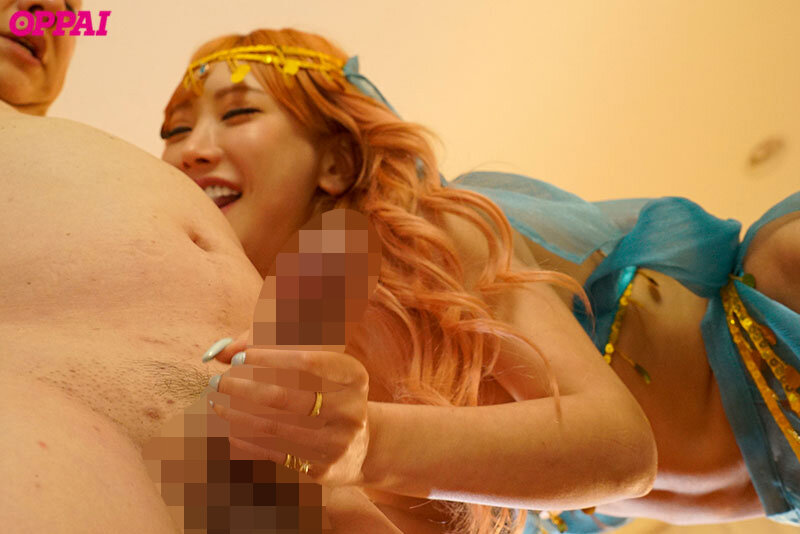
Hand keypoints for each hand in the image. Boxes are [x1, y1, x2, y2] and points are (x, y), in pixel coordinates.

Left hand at [207, 332, 370, 487]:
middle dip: (244, 387)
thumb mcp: (320, 371)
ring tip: (215, 404)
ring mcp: (338, 442)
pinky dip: (247, 441)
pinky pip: (275, 453)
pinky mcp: (323, 469)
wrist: (363, 449)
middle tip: (217, 381)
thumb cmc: (331, 396)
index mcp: (355, 377)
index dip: (270, 358)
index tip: (237, 357)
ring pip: (275, 427)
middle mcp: (351, 410)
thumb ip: (276, 353)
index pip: (308, 362)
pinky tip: (229, 431)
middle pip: (286, 397)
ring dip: (237, 415)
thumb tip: (223, 350)